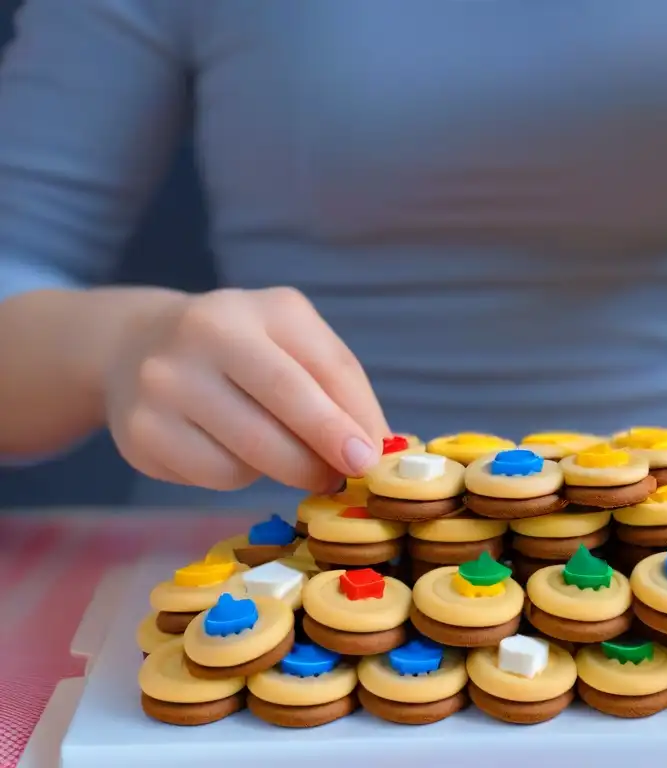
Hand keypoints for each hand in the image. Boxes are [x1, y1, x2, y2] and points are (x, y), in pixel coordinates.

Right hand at [104, 287, 388, 492]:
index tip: (374, 457)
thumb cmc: (242, 353)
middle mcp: (206, 333)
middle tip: (348, 476)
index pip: (323, 365)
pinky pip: (215, 475)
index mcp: (261, 308)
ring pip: (250, 453)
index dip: (352, 417)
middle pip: (285, 402)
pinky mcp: (141, 431)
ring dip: (288, 471)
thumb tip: (380, 448)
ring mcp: (166, 382)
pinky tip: (238, 454)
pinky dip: (241, 478)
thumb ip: (339, 389)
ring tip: (297, 465)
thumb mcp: (292, 346)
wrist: (136, 346)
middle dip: (325, 449)